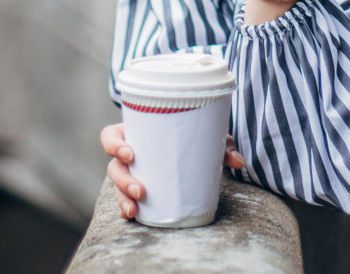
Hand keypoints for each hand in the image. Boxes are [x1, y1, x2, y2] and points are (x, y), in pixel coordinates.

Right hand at [100, 122, 245, 220]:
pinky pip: (125, 200)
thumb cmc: (192, 138)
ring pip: (116, 186)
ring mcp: (131, 174)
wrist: (194, 152)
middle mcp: (129, 155)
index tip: (130, 153)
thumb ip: (221, 146)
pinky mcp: (137, 191)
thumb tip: (238, 162)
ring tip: (135, 207)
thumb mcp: (205, 137)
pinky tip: (133, 215)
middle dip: (123, 180)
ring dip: (123, 197)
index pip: (111, 136)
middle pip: (113, 166)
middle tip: (140, 190)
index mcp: (136, 134)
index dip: (114, 144)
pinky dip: (126, 208)